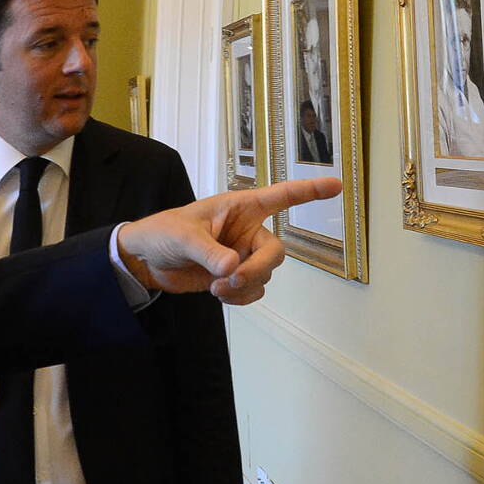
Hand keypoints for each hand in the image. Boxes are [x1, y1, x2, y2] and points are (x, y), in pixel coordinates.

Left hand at [116, 177, 341, 304]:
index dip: (309, 191)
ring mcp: (244, 256)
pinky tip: (220, 294)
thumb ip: (209, 252)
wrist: (147, 261)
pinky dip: (240, 298)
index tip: (336, 185)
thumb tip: (233, 269)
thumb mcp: (183, 236)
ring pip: (265, 276)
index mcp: (241, 207)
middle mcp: (248, 230)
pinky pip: (254, 291)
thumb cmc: (163, 232)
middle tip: (233, 281)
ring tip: (216, 287)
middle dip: (258, 270)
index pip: (281, 196)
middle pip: (276, 253)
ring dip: (244, 287)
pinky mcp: (236, 278)